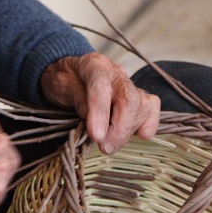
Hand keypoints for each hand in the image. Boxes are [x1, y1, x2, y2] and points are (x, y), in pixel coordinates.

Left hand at [41, 53, 160, 153]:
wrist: (70, 74)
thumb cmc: (64, 81)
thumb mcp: (59, 86)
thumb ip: (78, 100)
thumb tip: (96, 123)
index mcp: (94, 65)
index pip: (101, 86)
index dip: (100, 113)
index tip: (97, 136)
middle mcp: (116, 73)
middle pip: (129, 99)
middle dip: (119, 129)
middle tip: (104, 147)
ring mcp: (130, 84)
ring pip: (143, 106)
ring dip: (129, 130)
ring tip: (110, 143)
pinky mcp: (139, 96)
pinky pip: (152, 107)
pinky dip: (149, 124)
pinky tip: (139, 135)